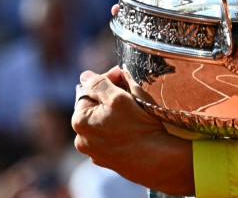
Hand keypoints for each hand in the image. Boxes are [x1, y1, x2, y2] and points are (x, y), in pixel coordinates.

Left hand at [71, 67, 193, 195]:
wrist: (158, 161)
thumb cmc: (139, 128)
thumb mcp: (118, 97)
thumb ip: (98, 83)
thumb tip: (85, 76)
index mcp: (79, 122)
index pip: (89, 90)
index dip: (107, 80)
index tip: (121, 76)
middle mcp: (82, 140)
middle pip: (95, 107)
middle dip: (111, 96)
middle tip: (130, 92)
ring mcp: (95, 152)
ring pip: (104, 122)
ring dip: (116, 113)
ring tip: (135, 110)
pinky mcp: (109, 161)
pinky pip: (112, 137)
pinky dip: (120, 129)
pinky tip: (134, 128)